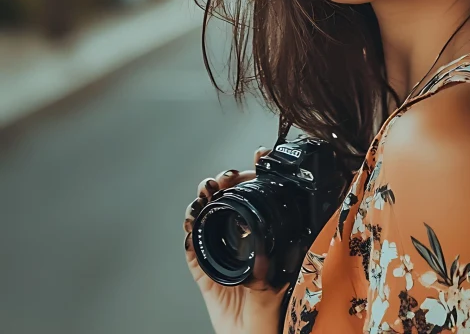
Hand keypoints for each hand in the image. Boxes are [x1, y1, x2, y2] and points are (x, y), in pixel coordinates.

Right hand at [183, 147, 291, 333]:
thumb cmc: (272, 318)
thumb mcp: (279, 291)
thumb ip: (269, 275)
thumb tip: (264, 255)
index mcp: (264, 237)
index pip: (260, 196)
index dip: (257, 173)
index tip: (259, 154)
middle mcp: (242, 240)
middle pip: (231, 199)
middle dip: (226, 180)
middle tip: (228, 176)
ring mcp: (221, 253)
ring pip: (209, 216)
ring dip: (204, 200)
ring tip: (207, 191)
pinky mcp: (204, 273)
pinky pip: (192, 248)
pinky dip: (189, 232)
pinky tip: (191, 223)